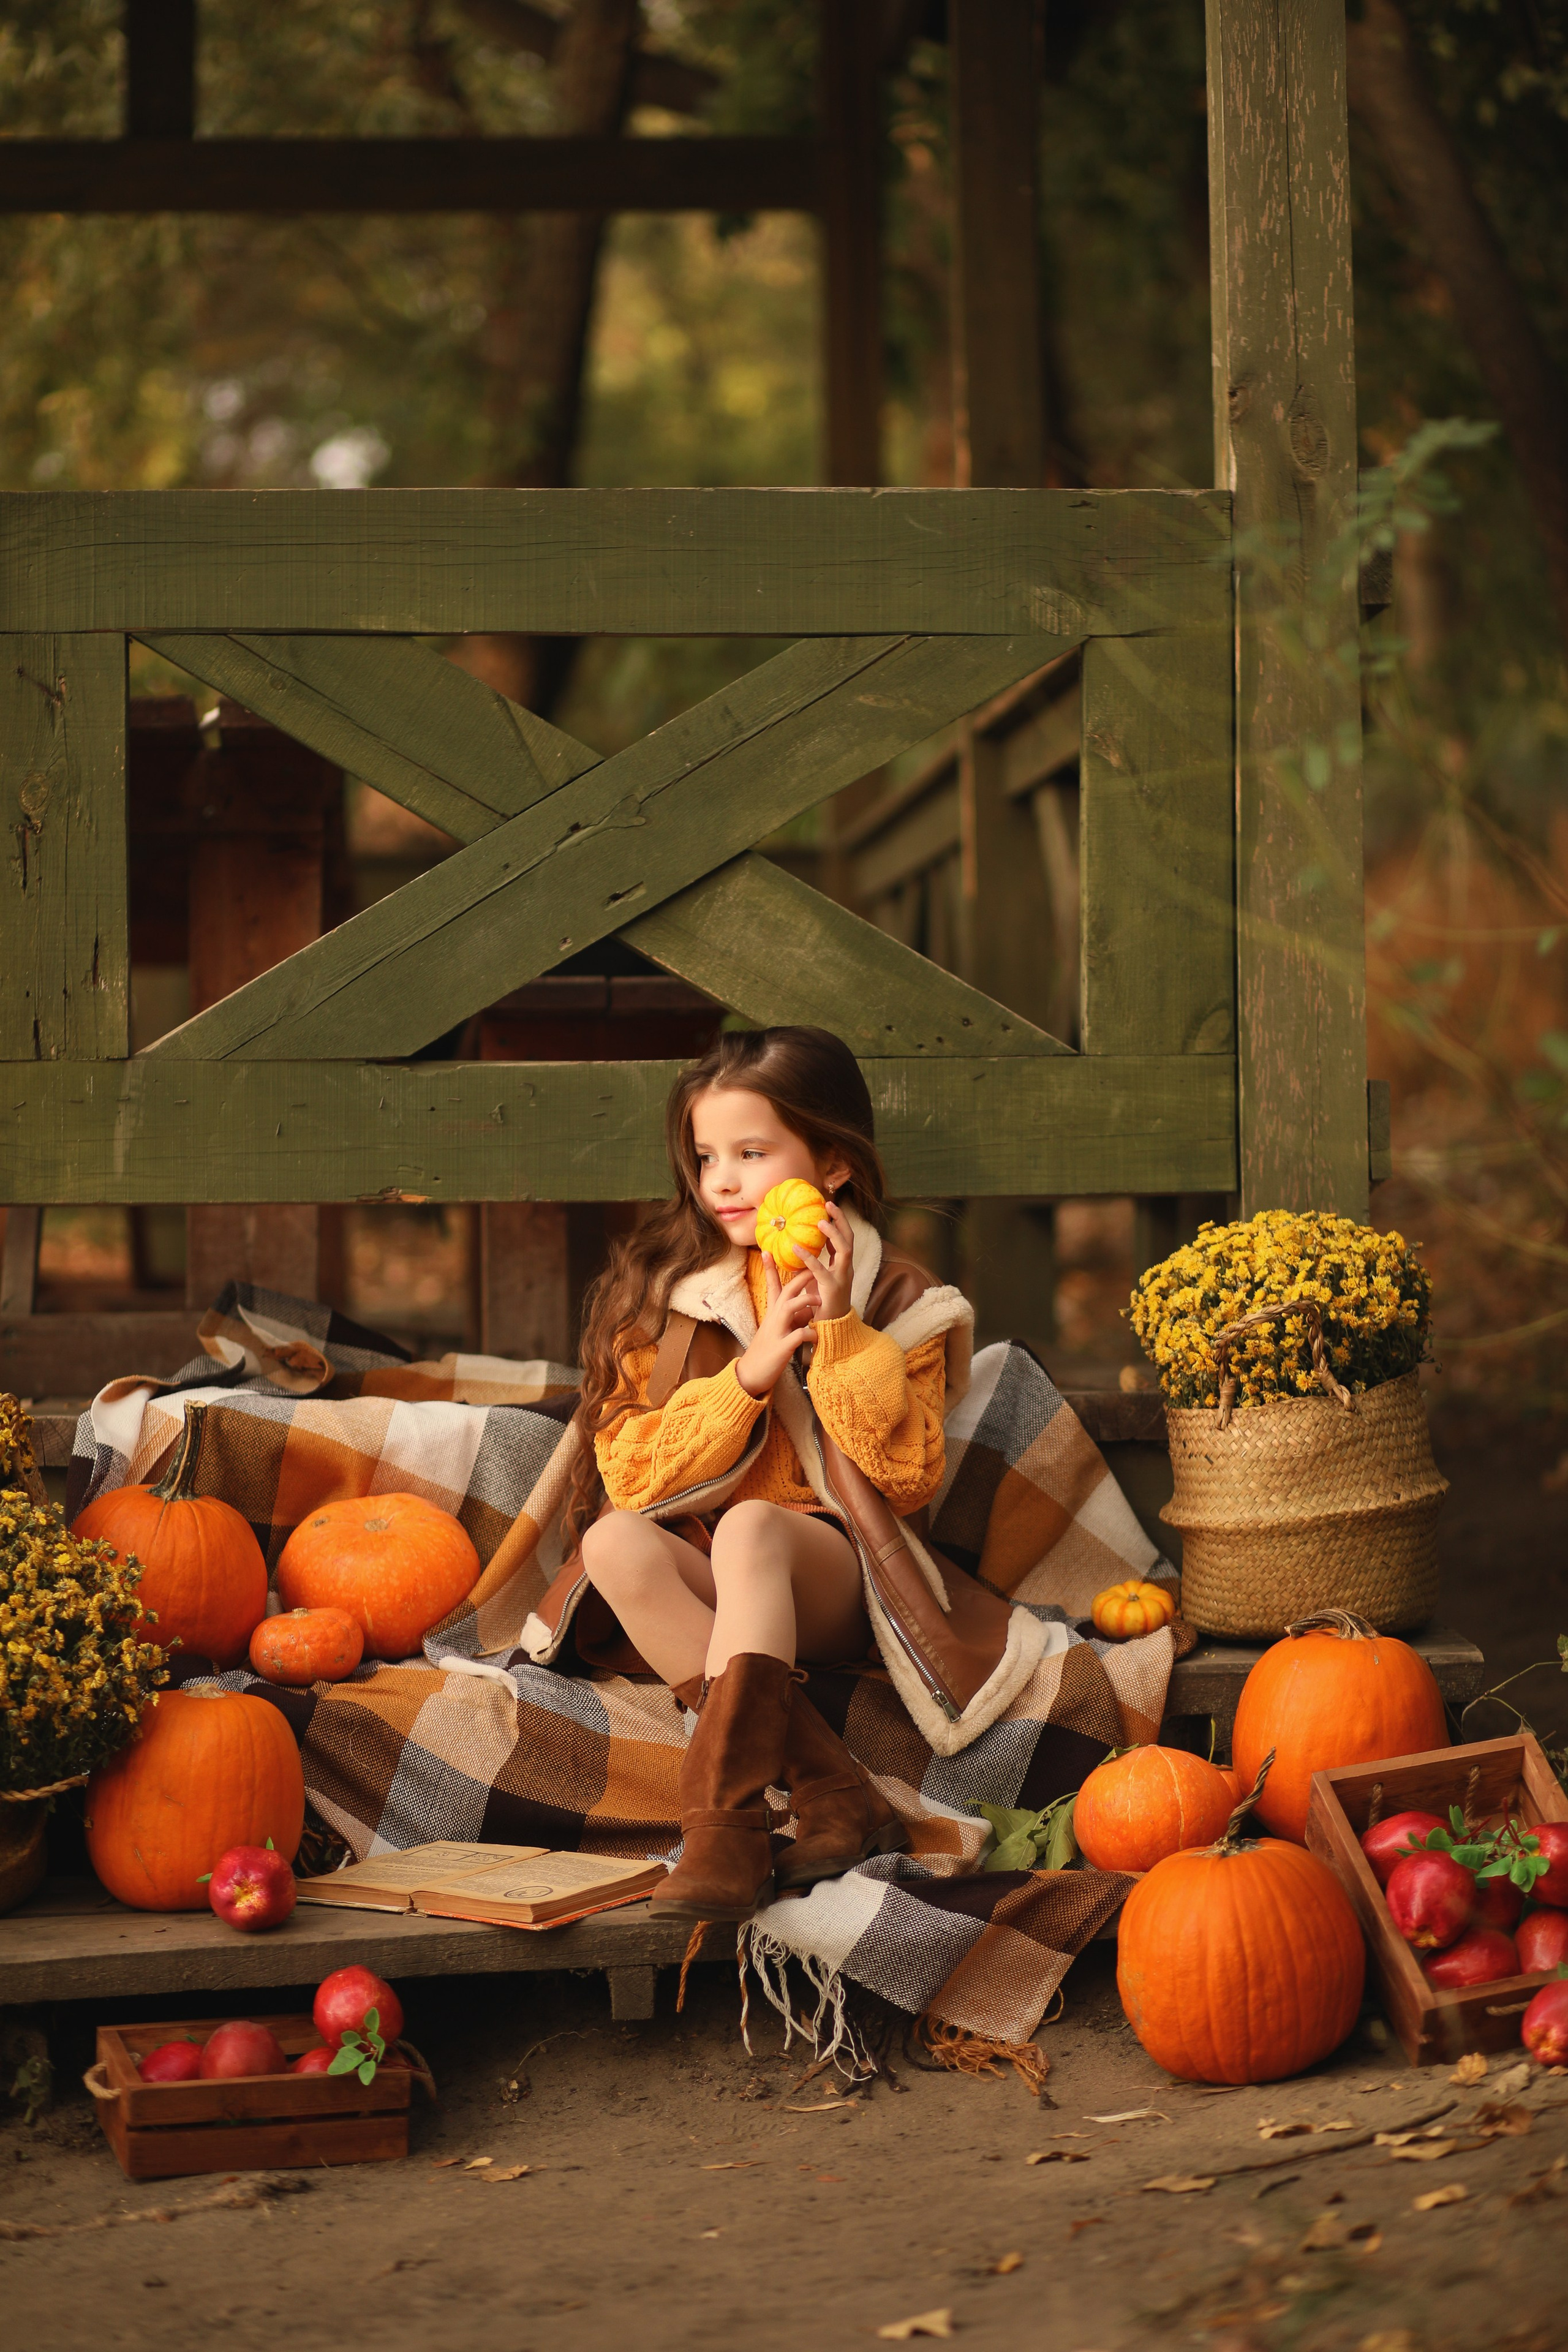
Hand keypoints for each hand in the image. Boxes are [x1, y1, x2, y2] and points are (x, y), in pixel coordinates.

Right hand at [735, 1259, 817, 1396]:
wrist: (751, 1374)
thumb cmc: (768, 1350)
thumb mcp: (779, 1327)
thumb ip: (792, 1314)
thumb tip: (807, 1303)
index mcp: (774, 1312)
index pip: (775, 1285)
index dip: (774, 1267)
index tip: (776, 1250)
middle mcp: (774, 1318)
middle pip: (787, 1290)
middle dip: (802, 1277)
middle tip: (816, 1265)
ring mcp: (777, 1332)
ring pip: (790, 1308)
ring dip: (805, 1301)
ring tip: (819, 1301)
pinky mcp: (782, 1348)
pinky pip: (798, 1337)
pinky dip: (809, 1334)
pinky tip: (817, 1336)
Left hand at [799, 1200, 854, 1322]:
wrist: (830, 1329)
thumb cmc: (821, 1304)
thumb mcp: (817, 1280)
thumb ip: (812, 1265)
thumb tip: (799, 1248)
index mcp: (843, 1266)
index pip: (845, 1238)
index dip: (839, 1222)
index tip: (829, 1208)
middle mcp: (846, 1269)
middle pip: (850, 1238)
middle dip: (842, 1220)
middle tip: (829, 1204)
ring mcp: (842, 1278)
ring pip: (845, 1249)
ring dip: (834, 1233)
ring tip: (820, 1221)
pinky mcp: (832, 1288)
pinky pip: (821, 1269)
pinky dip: (809, 1257)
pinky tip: (795, 1248)